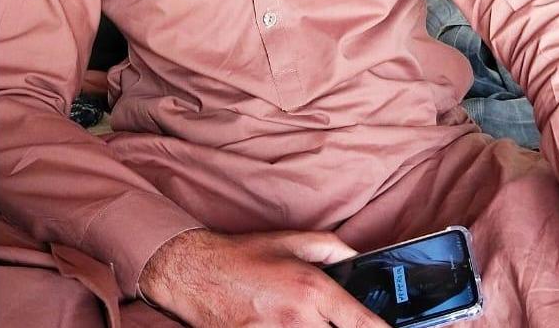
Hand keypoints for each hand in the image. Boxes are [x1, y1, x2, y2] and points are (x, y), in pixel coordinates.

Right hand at [138, 227, 390, 326]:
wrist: (196, 274)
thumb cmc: (244, 256)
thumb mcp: (292, 240)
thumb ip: (333, 248)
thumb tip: (358, 260)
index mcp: (312, 289)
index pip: (362, 324)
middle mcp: (299, 321)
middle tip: (337, 319)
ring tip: (311, 320)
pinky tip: (293, 325)